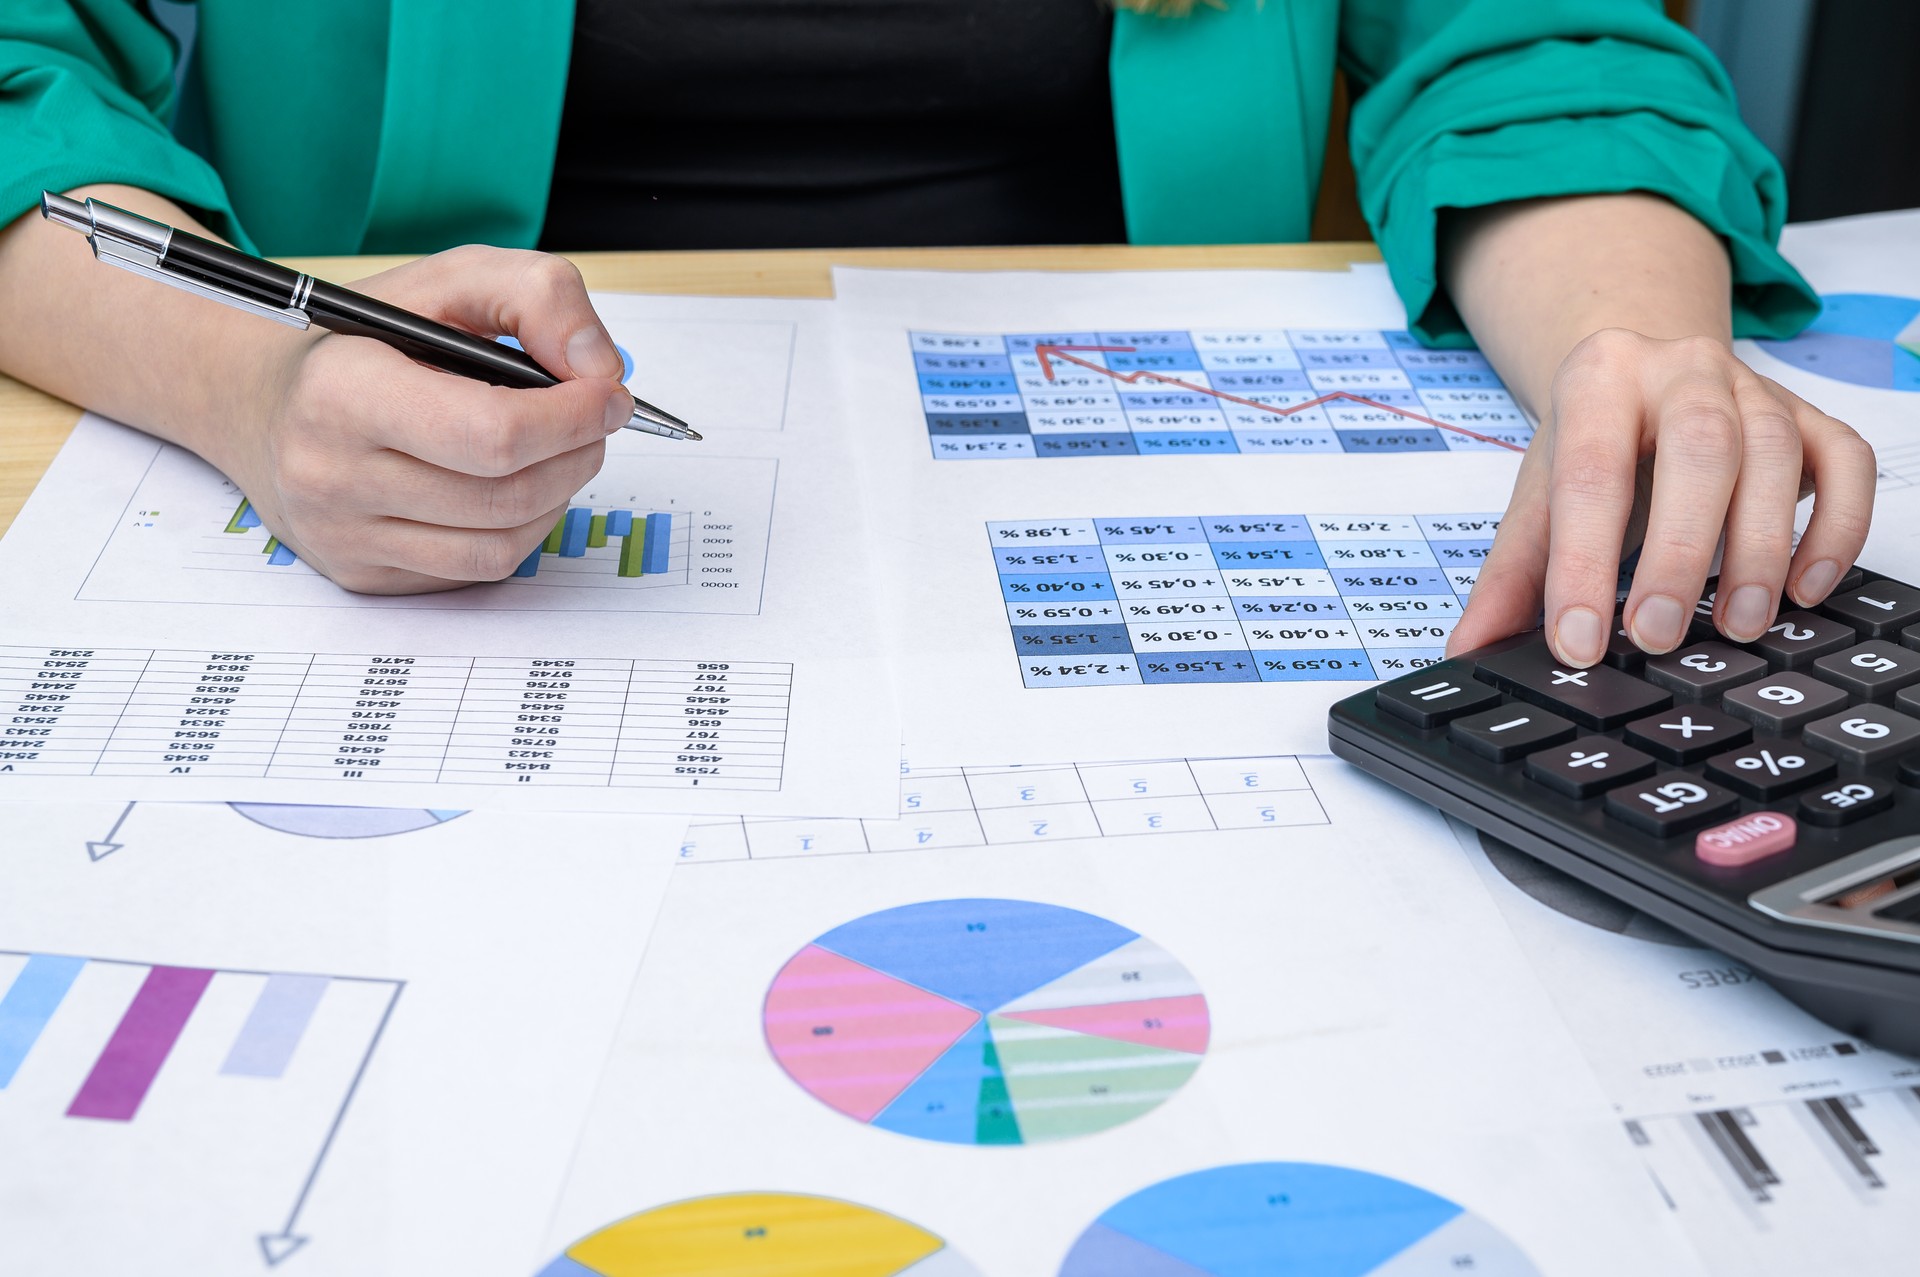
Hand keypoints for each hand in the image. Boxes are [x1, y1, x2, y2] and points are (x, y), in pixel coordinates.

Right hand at [199, 245, 630, 593]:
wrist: (261, 400)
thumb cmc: (367, 338)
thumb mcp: (448, 280)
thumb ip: (538, 296)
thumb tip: (600, 369)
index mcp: (343, 392)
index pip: (493, 434)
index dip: (573, 418)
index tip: (609, 394)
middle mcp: (331, 474)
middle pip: (507, 494)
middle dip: (578, 453)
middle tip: (595, 420)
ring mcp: (344, 536)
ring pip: (502, 544)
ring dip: (559, 496)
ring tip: (560, 450)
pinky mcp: (363, 575)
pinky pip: (477, 570)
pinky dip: (522, 530)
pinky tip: (516, 488)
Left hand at [1448, 329, 1876, 665]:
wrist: (1642, 380)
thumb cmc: (1590, 448)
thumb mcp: (1539, 501)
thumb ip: (1508, 579)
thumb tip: (1468, 652)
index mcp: (1600, 377)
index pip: (1590, 474)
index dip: (1583, 563)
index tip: (1579, 642)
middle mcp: (1683, 367)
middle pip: (1698, 451)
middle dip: (1680, 553)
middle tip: (1658, 639)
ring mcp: (1756, 386)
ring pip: (1775, 455)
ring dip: (1761, 551)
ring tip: (1736, 629)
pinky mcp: (1812, 416)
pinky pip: (1847, 463)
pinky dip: (1835, 528)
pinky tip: (1805, 591)